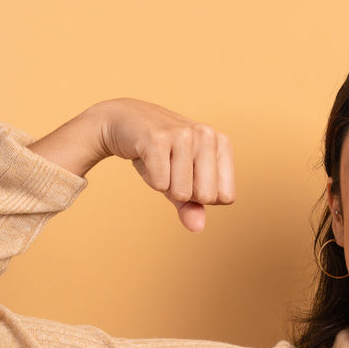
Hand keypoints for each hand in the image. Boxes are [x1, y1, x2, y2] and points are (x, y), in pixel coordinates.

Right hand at [29, 98, 235, 232]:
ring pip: (182, 192)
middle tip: (171, 169)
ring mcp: (182, 134)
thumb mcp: (180, 180)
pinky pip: (160, 184)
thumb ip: (191, 206)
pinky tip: (146, 156)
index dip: (202, 196)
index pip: (226, 197)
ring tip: (158, 161)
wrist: (122, 121)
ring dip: (164, 185)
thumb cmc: (159, 153)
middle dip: (184, 193)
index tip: (187, 175)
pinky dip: (149, 178)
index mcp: (221, 143)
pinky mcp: (156, 139)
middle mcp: (207, 135)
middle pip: (206, 197)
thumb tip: (197, 227)